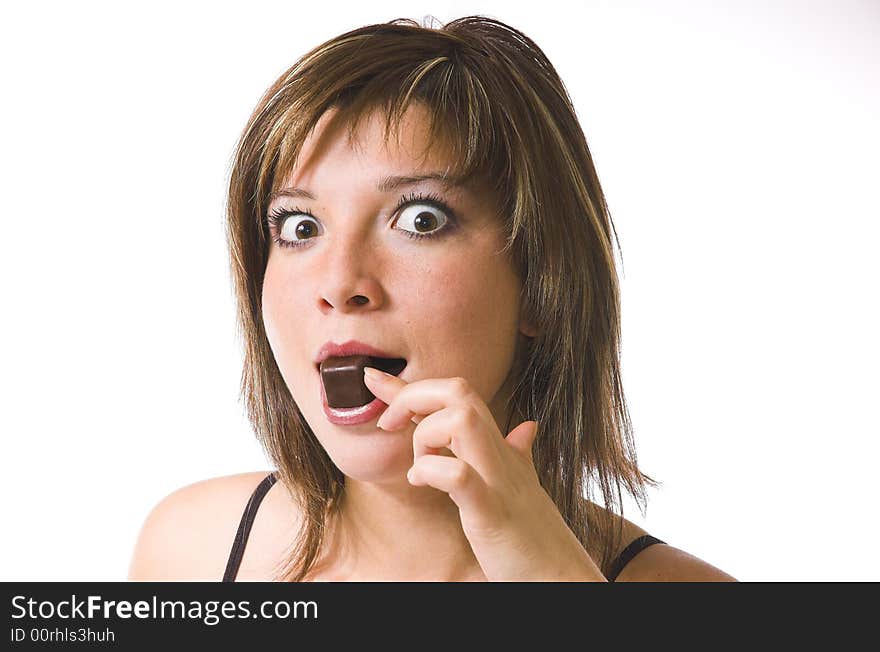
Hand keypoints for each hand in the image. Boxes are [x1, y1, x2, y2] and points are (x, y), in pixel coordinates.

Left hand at [363, 367, 605, 581]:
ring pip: (460, 420)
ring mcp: (497, 480)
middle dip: (413, 396)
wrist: (561, 576)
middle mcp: (500, 454)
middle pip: (458, 391)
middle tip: (390, 424)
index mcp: (499, 448)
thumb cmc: (534, 536)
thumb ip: (517, 454)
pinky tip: (420, 483)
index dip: (409, 386)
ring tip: (418, 464)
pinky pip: (459, 476)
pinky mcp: (492, 511)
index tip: (373, 380)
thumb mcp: (521, 486)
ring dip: (426, 434)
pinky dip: (432, 472)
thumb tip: (527, 427)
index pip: (457, 397)